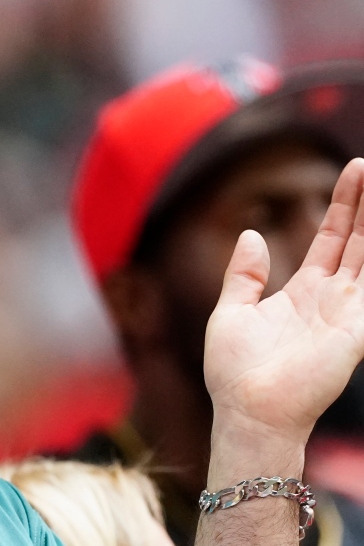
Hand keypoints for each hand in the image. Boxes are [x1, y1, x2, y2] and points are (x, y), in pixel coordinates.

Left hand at [205, 158, 363, 444]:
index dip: (342, 207)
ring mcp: (347, 312)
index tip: (351, 171)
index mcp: (302, 293)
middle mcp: (330, 298)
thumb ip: (244, 274)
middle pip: (356, 239)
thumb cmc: (235, 371)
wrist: (246, 410)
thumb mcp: (230, 311)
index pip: (331, 239)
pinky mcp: (356, 329)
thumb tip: (253, 235)